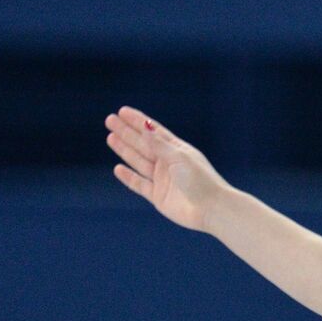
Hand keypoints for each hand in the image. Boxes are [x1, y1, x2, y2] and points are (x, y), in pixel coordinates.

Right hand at [106, 106, 228, 231]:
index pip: (154, 132)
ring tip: (111, 137)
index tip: (122, 111)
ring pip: (139, 162)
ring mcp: (163, 180)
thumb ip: (159, 145)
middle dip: (127, 132)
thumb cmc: (200, 180)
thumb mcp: (179, 158)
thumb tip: (145, 126)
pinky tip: (118, 168)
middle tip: (110, 120)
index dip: (138, 121)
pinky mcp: (159, 196)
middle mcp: (169, 163)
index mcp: (178, 150)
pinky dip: (129, 177)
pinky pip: (139, 184)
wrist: (211, 209)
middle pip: (143, 144)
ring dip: (125, 150)